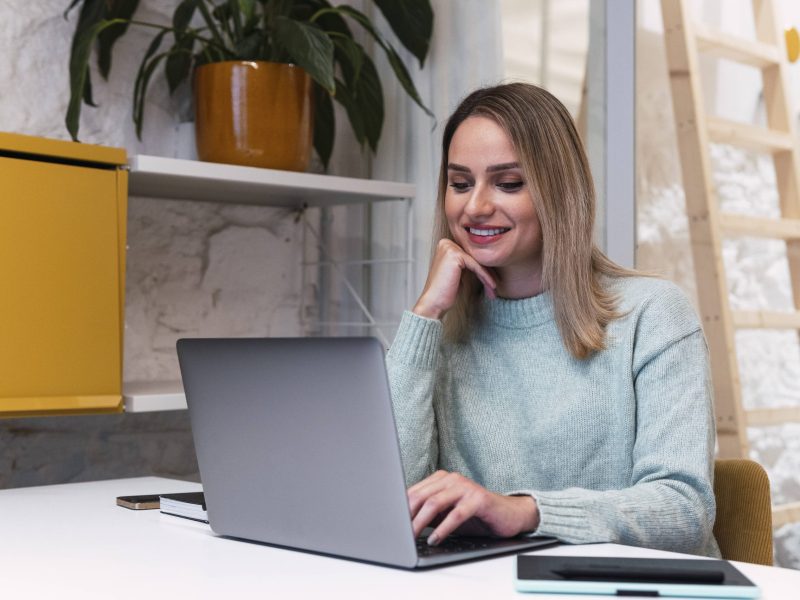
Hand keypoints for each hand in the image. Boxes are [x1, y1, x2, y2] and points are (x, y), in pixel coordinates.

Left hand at [407, 470, 539, 545]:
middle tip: (398, 533)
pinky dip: (443, 529)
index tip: (390, 524)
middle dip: (407, 516)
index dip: (400, 509)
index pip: (413, 492)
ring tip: (412, 536)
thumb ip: (427, 514)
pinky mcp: (478, 498)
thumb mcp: (446, 514)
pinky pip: (456, 514)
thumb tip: (403, 523)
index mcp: (441, 479)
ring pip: (435, 503)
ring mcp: (465, 487)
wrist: (508, 515)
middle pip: (421, 496)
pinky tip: (435, 539)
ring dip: (420, 522)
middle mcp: (451, 479)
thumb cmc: (475, 515)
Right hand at [412, 239, 496, 319]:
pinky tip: (491, 286)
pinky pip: (475, 266)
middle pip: (474, 258)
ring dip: (487, 277)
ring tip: (493, 289)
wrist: (433, 303)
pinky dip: (485, 276)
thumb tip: (489, 262)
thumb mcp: (459, 274)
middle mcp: (446, 243)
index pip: (470, 256)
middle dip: (486, 274)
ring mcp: (449, 247)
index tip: (491, 283)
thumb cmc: (444, 291)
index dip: (483, 269)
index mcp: (446, 245)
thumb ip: (468, 264)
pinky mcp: (454, 255)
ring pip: (476, 262)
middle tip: (493, 288)